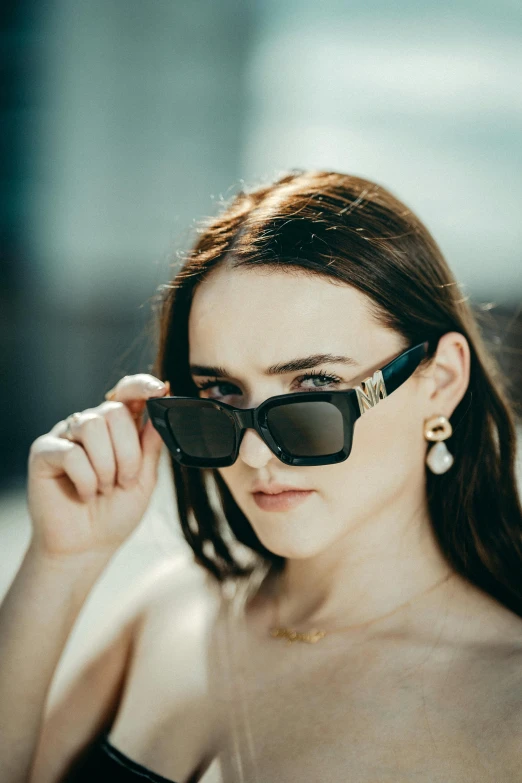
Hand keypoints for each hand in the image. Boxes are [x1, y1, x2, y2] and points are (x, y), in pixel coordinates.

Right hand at [26, 375, 170, 561]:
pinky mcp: (44, 452)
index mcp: (118, 428)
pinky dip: (86, 479)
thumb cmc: (115, 513)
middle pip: (114, 411)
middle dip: (127, 452)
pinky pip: (71, 452)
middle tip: (124, 481)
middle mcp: (91, 426)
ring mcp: (66, 436)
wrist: (87, 548)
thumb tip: (164, 406)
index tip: (161, 390)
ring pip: (92, 425)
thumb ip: (152, 444)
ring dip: (106, 465)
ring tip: (104, 488)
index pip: (128, 392)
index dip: (143, 385)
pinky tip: (85, 495)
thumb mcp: (145, 479)